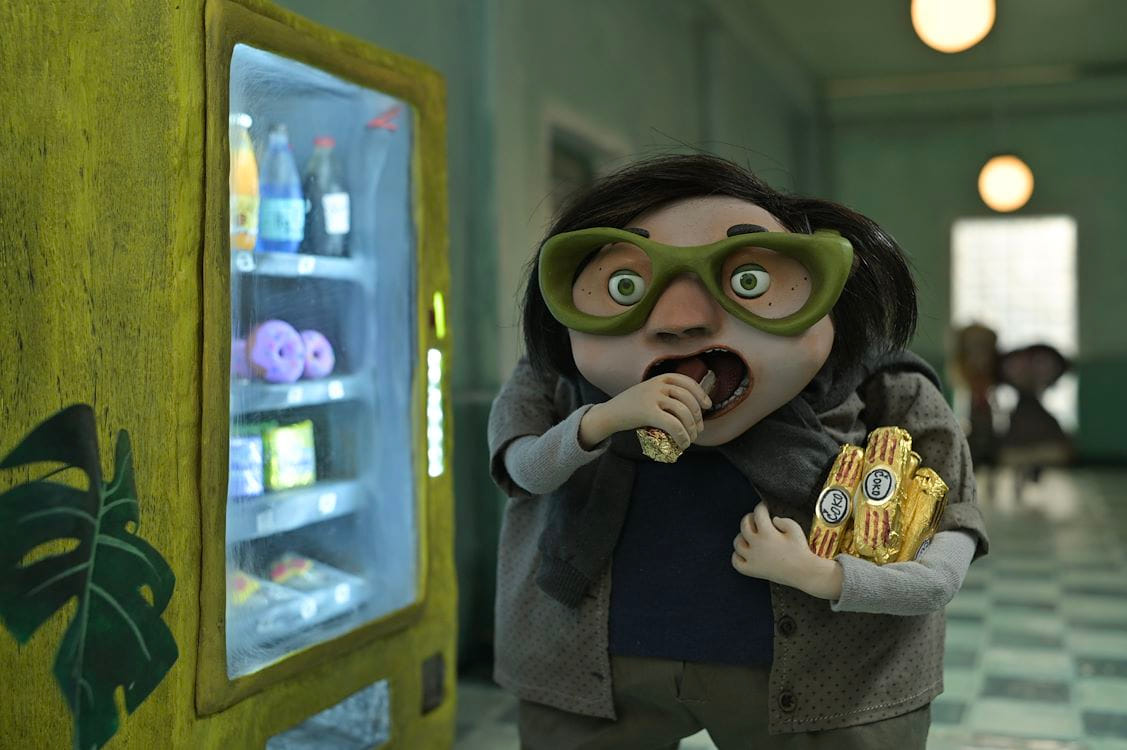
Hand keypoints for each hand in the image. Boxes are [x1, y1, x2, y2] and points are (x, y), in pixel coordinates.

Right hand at [578, 373, 711, 449]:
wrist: (609, 414)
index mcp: (659, 378)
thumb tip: (690, 408)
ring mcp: (653, 397)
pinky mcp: (648, 412)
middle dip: (697, 416)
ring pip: (683, 412)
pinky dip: (682, 436)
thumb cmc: (630, 407)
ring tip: (690, 439)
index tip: (707, 405)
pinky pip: (673, 424)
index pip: (686, 381)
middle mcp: (657, 385)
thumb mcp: (648, 393)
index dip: (700, 393)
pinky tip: (683, 444)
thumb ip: (665, 394)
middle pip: (688, 399)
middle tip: (698, 430)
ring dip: (691, 429)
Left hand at [732, 502, 843, 599]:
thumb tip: (773, 519)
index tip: (764, 507)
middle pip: (744, 525)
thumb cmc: (801, 551)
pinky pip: (736, 561)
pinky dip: (737, 555)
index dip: (761, 507)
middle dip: (749, 517)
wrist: (804, 572)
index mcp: (767, 533)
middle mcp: (756, 545)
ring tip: (749, 534)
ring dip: (742, 535)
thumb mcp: (796, 529)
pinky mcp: (752, 570)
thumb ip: (783, 520)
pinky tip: (744, 552)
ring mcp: (752, 558)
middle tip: (756, 518)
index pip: (758, 513)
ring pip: (738, 543)